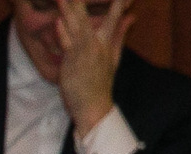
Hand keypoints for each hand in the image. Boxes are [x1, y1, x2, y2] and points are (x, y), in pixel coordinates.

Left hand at [52, 0, 131, 130]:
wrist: (94, 106)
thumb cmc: (101, 82)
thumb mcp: (114, 56)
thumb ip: (121, 33)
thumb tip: (132, 16)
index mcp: (106, 42)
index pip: (114, 15)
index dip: (119, 1)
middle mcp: (96, 44)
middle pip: (88, 17)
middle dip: (81, 2)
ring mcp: (83, 52)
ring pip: (75, 27)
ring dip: (69, 10)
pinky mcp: (72, 63)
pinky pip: (66, 45)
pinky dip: (62, 33)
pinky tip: (58, 21)